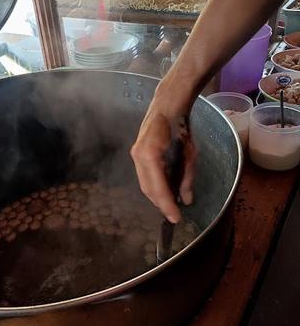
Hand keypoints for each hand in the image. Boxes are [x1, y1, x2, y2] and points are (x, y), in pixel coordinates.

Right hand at [131, 97, 195, 223]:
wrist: (167, 106)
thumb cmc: (180, 127)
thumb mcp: (189, 154)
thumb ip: (186, 177)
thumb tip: (187, 199)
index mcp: (150, 156)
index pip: (158, 188)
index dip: (167, 205)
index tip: (176, 219)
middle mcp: (138, 157)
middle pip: (148, 189)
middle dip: (161, 203)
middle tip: (175, 214)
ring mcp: (135, 155)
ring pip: (144, 183)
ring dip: (157, 196)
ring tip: (171, 204)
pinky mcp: (137, 154)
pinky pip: (144, 175)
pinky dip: (154, 185)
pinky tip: (165, 189)